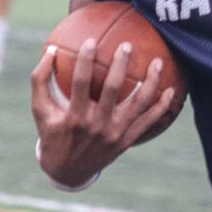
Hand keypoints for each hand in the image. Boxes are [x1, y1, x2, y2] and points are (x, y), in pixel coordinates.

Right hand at [30, 38, 176, 187]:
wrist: (68, 171)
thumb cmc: (53, 132)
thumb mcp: (41, 110)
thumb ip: (40, 79)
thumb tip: (49, 49)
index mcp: (74, 116)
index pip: (81, 83)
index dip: (85, 61)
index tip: (90, 40)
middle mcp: (97, 125)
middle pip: (113, 90)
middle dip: (121, 65)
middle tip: (127, 45)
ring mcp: (114, 134)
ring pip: (138, 105)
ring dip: (151, 83)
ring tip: (158, 62)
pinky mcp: (127, 141)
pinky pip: (148, 121)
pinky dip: (161, 107)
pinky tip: (171, 90)